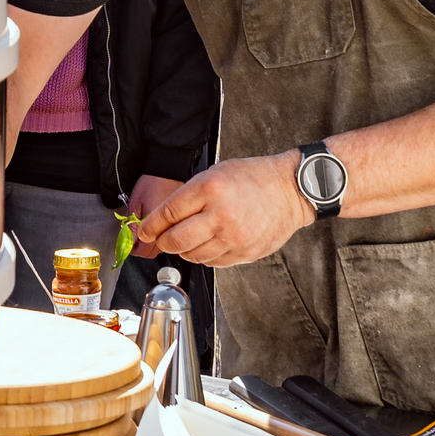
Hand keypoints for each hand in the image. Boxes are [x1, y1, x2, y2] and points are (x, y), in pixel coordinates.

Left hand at [133, 153, 307, 269]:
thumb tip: (163, 218)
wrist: (290, 190)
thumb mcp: (216, 172)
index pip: (168, 213)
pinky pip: (212, 263)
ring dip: (183, 250)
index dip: (151, 226)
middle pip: (176, 239)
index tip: (144, 231)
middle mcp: (221, 214)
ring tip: (187, 239)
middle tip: (160, 238)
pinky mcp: (244, 253)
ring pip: (192, 255)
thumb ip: (189, 195)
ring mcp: (234, 237)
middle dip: (162, 241)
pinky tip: (207, 244)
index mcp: (210, 188)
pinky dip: (203, 256)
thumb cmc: (253, 178)